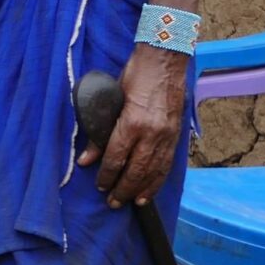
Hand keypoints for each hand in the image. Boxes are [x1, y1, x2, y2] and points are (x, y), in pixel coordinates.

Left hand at [81, 44, 188, 208]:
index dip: (107, 175)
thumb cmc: (134, 76)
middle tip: (113, 203)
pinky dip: (159, 179)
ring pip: (154, 171)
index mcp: (132, 123)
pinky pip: (167, 163)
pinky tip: (152, 189)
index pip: (116, 158)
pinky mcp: (177, 134)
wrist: (165, 61)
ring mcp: (168, 135)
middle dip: (123, 189)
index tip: (100, 186)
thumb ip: (100, 130)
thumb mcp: (111, 100)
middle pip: (136, 170)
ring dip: (143, 189)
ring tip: (132, 202)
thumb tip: (87, 158)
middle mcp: (152, 133)